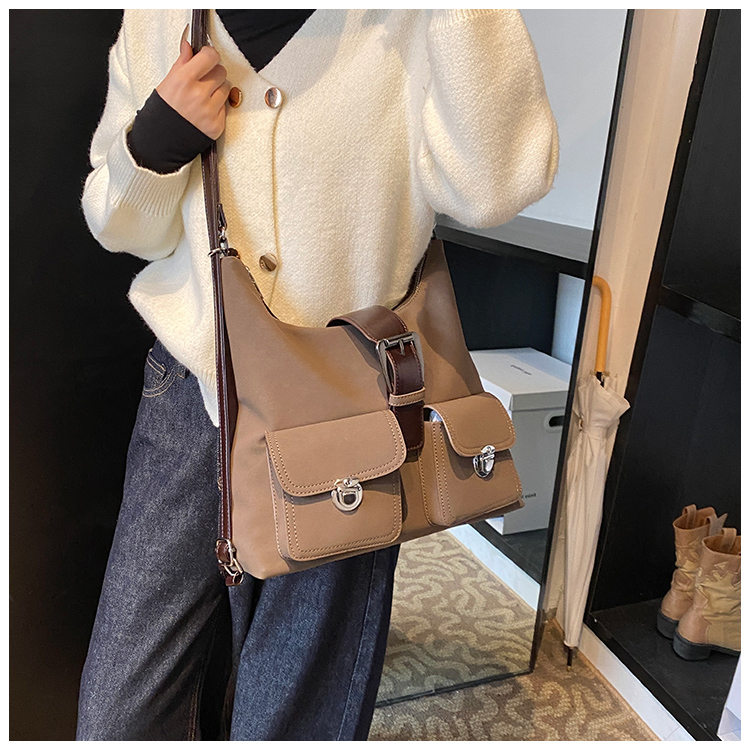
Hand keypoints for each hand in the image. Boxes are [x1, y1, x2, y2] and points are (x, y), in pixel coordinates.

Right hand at [156, 24, 232, 139]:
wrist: (163, 140)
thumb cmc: (164, 110)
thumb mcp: (168, 82)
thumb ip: (182, 62)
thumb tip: (189, 45)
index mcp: (184, 80)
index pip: (210, 57)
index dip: (210, 55)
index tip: (207, 57)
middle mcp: (198, 95)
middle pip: (221, 71)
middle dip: (214, 72)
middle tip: (204, 79)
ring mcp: (209, 111)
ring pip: (226, 88)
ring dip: (218, 89)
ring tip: (204, 96)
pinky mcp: (217, 125)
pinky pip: (225, 107)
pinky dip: (218, 106)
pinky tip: (205, 110)